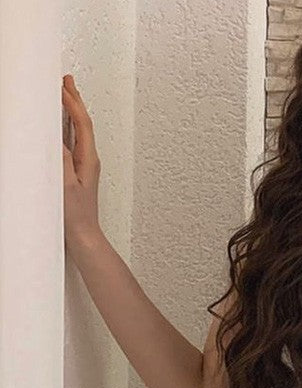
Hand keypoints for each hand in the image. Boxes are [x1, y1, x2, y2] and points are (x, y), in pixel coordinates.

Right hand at [61, 74, 101, 249]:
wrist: (84, 238)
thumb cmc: (76, 217)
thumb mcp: (65, 185)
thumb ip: (62, 160)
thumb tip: (57, 136)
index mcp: (88, 159)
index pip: (82, 123)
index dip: (73, 102)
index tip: (62, 85)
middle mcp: (88, 160)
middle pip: (82, 123)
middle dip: (74, 100)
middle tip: (66, 80)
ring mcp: (83, 166)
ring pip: (77, 131)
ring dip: (70, 111)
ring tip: (64, 95)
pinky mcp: (76, 173)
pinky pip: (71, 142)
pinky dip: (65, 128)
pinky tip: (59, 126)